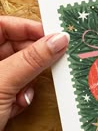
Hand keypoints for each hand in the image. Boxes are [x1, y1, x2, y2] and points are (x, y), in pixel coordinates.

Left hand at [0, 16, 68, 130]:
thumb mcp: (3, 82)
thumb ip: (32, 59)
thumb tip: (59, 40)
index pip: (4, 26)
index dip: (29, 28)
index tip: (53, 35)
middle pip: (16, 48)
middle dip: (34, 59)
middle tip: (54, 61)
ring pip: (22, 69)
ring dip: (29, 80)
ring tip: (26, 92)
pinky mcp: (1, 95)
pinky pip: (20, 86)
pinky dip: (25, 95)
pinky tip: (20, 104)